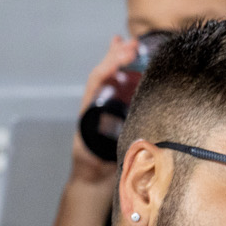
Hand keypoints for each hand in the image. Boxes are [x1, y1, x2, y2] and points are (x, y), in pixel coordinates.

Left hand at [69, 35, 140, 181]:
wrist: (92, 183)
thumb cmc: (92, 171)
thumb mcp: (94, 158)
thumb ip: (100, 147)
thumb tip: (115, 135)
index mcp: (89, 111)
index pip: (99, 81)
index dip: (111, 65)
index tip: (126, 53)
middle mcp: (98, 107)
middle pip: (106, 74)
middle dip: (117, 56)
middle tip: (131, 42)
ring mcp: (108, 111)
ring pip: (115, 80)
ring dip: (123, 61)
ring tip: (132, 44)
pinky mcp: (118, 116)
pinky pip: (124, 92)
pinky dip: (130, 76)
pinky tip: (136, 65)